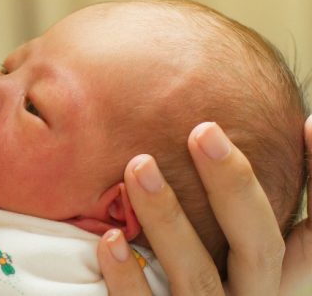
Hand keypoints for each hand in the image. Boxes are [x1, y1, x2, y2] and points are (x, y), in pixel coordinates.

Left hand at [98, 118, 311, 294]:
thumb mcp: (238, 271)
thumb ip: (238, 225)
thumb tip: (215, 146)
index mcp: (280, 285)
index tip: (307, 123)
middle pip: (258, 244)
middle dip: (234, 185)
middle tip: (203, 129)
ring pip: (198, 276)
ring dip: (168, 218)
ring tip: (139, 164)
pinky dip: (129, 278)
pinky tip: (110, 240)